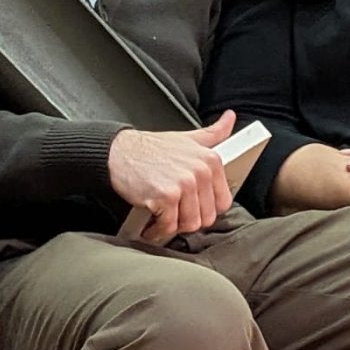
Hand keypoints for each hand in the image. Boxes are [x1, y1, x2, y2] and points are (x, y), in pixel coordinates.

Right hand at [110, 111, 236, 242]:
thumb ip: (214, 133)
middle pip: (207, 217)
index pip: (223, 201)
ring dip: (174, 226)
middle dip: (189, 220)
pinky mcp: (166, 196)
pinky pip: (169, 226)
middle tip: (174, 215)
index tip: (193, 208)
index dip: (206, 209)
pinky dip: (158, 230)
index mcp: (210, 160)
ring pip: (190, 224)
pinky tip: (151, 224)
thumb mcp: (188, 138)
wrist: (119, 151)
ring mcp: (184, 184)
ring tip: (163, 219)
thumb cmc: (151, 148)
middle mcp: (200, 172)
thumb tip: (230, 118)